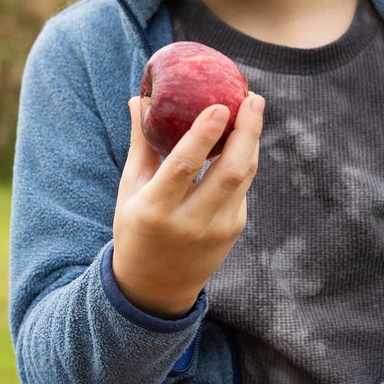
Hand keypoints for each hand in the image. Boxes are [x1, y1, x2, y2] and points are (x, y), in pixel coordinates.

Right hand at [111, 91, 263, 317]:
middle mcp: (190, 222)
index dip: (205, 134)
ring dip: (251, 140)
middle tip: (253, 98)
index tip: (220, 105)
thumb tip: (140, 98)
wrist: (155, 286)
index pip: (185, 167)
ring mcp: (218, 229)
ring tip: (253, 107)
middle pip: (232, 171)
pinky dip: (244, 158)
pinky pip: (242, 187)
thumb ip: (141, 144)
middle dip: (248, 131)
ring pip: (244, 177)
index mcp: (156, 209)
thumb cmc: (137, 227)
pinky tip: (242, 136)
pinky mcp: (234, 229)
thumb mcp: (130, 189)